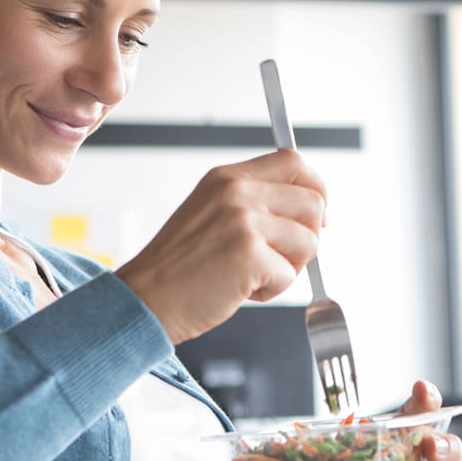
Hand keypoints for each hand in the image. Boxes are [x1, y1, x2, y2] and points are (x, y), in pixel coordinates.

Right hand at [116, 149, 326, 343]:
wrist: (146, 298)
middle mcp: (237, 193)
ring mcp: (244, 222)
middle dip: (306, 238)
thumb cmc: (179, 266)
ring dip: (288, 268)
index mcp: (227, 178)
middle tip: (278, 259)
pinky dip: (271, 291)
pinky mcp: (249, 255)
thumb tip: (310, 211)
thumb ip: (253, 202)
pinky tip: (240, 291)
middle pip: (313, 203)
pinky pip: (290, 276)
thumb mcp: (211, 212)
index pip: (293, 161)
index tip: (313, 217)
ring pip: (309, 243)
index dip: (315, 189)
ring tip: (251, 276)